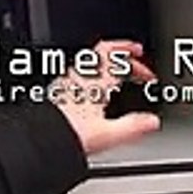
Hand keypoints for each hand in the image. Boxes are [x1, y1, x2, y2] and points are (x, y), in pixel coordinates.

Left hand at [49, 40, 161, 155]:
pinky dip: (94, 77)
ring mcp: (66, 85)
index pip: (113, 54)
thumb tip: (152, 121)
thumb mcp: (107, 134)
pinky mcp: (59, 95)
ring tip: (119, 72)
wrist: (40, 141)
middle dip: (121, 54)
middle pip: (100, 53)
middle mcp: (78, 78)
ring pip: (89, 63)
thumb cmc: (66, 135)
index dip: (130, 52)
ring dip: (107, 64)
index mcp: (92, 82)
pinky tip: (96, 91)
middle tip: (134, 58)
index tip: (143, 61)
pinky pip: (79, 76)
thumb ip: (132, 126)